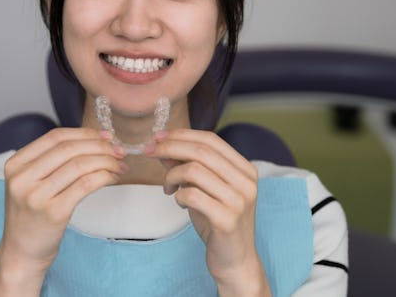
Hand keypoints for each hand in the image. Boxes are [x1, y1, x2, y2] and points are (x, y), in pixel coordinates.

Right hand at [0, 128, 125, 295]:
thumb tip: (94, 140)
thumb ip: (51, 161)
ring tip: (119, 166)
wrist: (21, 253)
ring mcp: (36, 195)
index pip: (55, 137)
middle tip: (119, 151)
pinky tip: (112, 178)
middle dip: (100, 147)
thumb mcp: (29, 182)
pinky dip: (104, 177)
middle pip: (69, 149)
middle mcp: (22, 177)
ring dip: (106, 162)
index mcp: (15, 164)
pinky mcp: (53, 212)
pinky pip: (85, 185)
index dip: (84, 133)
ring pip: (80, 165)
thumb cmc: (32, 215)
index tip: (106, 136)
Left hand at [145, 129, 269, 295]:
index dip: (181, 135)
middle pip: (201, 151)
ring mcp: (239, 200)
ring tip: (168, 187)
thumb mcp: (203, 188)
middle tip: (150, 153)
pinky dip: (178, 195)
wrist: (235, 260)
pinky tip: (179, 202)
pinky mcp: (227, 219)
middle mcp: (246, 182)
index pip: (210, 139)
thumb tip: (162, 144)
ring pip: (194, 170)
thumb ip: (187, 166)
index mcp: (245, 169)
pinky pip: (192, 195)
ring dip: (171, 175)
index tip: (157, 137)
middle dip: (169, 148)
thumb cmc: (217, 221)